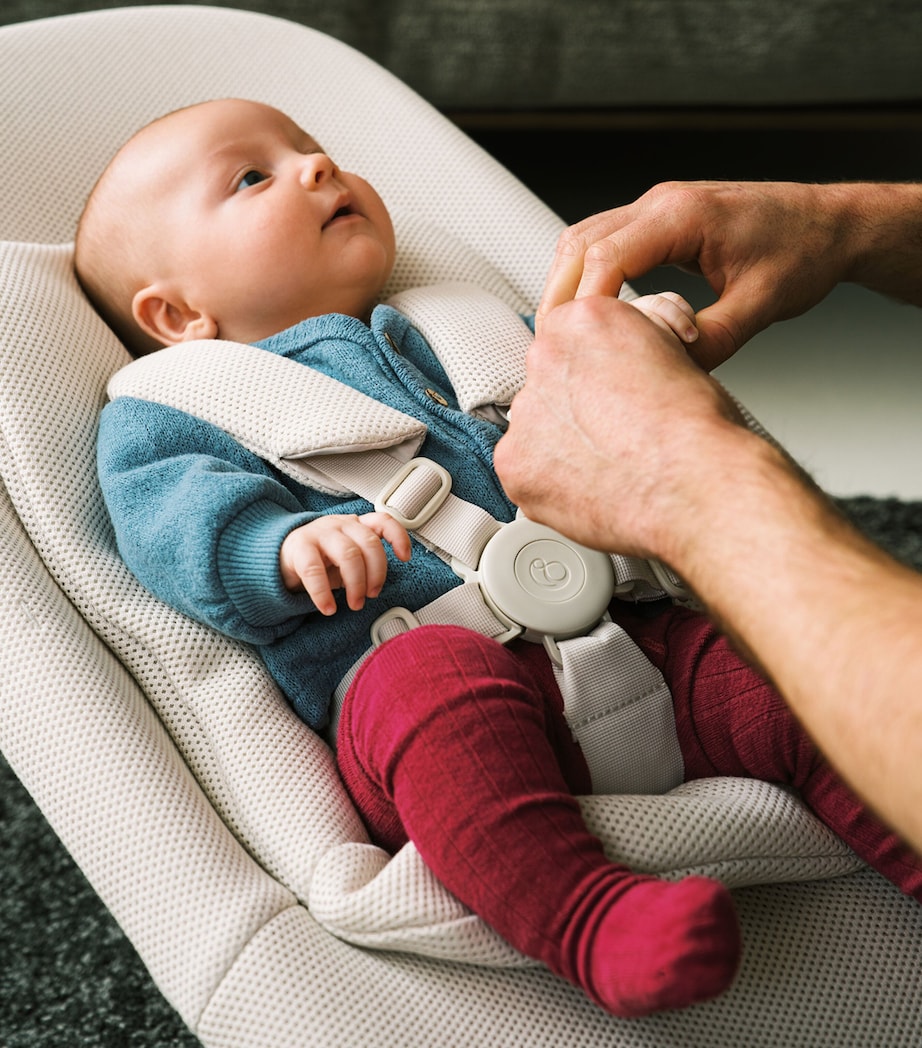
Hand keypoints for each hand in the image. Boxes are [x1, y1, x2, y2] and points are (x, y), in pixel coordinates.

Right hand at [280, 511, 411, 614]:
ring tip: (354, 604)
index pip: (383, 521)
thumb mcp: (347, 557)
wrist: (281, 556)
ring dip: (356, 584)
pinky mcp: (299, 547)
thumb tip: (379, 587)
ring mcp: (320, 533)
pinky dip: (323, 594)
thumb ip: (366, 563)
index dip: (398, 537)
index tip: (404, 557)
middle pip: (369, 544)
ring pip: (348, 555)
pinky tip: (327, 607)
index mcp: (356, 525)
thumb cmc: (320, 558)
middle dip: (376, 574)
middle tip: (371, 595)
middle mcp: (340, 524)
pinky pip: (314, 571)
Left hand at [495, 295, 744, 559]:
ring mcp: (525, 413)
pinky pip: (526, 471)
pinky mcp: (515, 464)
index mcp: (582, 320)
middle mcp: (545, 358)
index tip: (607, 392)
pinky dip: (552, 483)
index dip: (594, 371)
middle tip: (615, 433)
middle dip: (576, 408)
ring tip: (608, 466)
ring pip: (536, 428)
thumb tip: (626, 345)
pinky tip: (591, 487)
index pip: (570, 339)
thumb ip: (631, 342)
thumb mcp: (674, 351)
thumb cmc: (697, 429)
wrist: (695, 486)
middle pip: (550, 383)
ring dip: (562, 445)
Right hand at [537, 181, 851, 369]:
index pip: (606, 254)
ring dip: (566, 284)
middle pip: (578, 241)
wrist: (830, 225)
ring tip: (562, 333)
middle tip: (551, 344)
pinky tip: (590, 312)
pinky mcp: (658, 223)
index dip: (582, 303)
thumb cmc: (804, 251)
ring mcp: (656, 209)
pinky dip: (586, 276)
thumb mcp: (762, 305)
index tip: (574, 343)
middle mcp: (661, 203)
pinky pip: (603, 243)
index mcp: (683, 215)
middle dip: (559, 295)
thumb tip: (667, 369)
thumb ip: (712, 341)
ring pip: (582, 239)